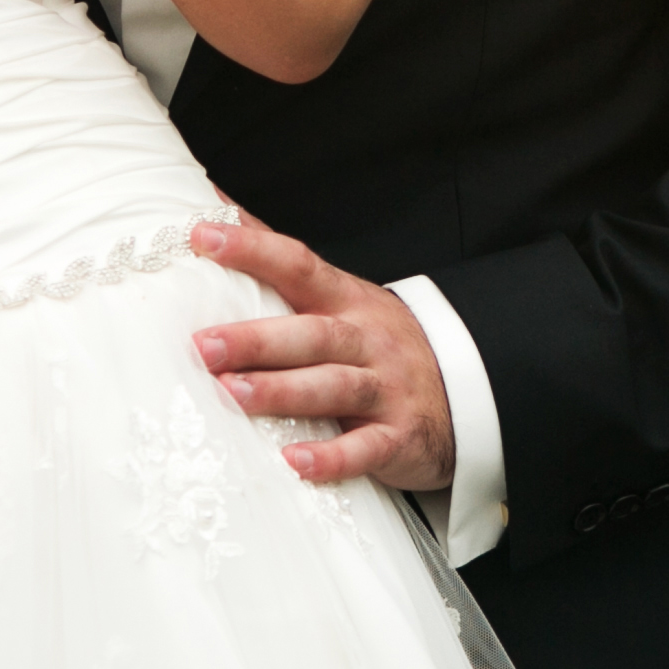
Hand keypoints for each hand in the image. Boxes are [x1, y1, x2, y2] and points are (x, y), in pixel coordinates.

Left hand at [190, 214, 455, 490]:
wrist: (465, 389)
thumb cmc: (378, 341)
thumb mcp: (339, 296)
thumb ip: (280, 260)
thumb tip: (215, 204)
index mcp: (345, 301)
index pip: (299, 266)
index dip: (254, 249)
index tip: (203, 238)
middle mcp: (366, 339)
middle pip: (311, 334)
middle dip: (257, 340)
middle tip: (204, 345)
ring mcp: (386, 388)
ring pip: (333, 386)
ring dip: (282, 391)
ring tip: (233, 395)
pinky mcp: (398, 437)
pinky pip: (365, 448)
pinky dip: (332, 457)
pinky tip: (295, 463)